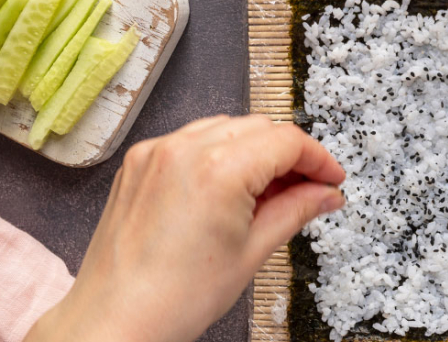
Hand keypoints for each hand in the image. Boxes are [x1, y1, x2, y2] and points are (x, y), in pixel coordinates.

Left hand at [25, 115, 345, 341]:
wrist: (116, 320)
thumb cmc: (175, 298)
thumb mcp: (254, 252)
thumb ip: (296, 210)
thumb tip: (325, 194)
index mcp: (218, 169)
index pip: (287, 141)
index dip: (318, 158)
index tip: (331, 178)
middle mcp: (184, 149)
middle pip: (260, 127)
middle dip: (288, 154)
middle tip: (307, 189)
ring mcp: (156, 152)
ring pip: (226, 127)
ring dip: (255, 150)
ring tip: (267, 193)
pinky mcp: (139, 161)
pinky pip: (192, 139)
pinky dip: (218, 153)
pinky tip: (228, 189)